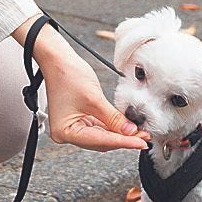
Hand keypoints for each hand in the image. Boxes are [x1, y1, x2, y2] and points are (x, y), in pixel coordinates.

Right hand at [13, 24, 149, 152]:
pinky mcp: (78, 120)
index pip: (100, 141)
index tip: (140, 142)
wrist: (57, 59)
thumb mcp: (95, 98)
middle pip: (101, 142)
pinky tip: (126, 127)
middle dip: (122, 139)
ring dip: (119, 135)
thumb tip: (130, 132)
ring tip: (138, 132)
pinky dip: (112, 127)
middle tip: (143, 137)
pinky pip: (99, 128)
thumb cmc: (67, 75)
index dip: (123, 142)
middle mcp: (66, 133)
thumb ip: (114, 119)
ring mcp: (72, 127)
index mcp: (65, 132)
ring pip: (101, 136)